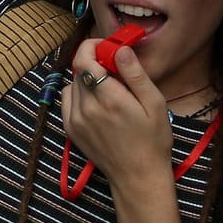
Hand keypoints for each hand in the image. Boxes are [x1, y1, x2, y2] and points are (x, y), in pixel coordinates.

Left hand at [62, 40, 172, 190]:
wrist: (138, 177)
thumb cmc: (152, 140)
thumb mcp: (154, 104)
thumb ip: (135, 74)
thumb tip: (120, 49)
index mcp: (108, 98)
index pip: (83, 59)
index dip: (92, 46)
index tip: (106, 47)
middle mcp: (86, 107)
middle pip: (79, 69)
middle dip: (94, 62)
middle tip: (115, 69)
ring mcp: (75, 119)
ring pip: (73, 83)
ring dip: (87, 78)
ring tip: (108, 89)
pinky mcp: (70, 129)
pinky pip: (67, 99)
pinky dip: (79, 94)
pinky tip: (96, 102)